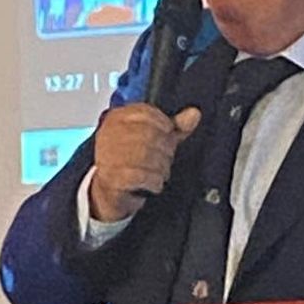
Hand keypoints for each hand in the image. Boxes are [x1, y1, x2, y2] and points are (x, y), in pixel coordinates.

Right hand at [90, 104, 200, 221]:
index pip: (147, 112)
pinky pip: (143, 176)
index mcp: (118, 118)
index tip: (168, 134)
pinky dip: (154, 182)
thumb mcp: (156, 139)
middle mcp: (110, 134)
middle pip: (151, 135)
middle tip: (164, 159)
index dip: (165, 125)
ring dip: (161, 168)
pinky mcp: (112, 177)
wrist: (110, 190)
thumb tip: (194, 114)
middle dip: (166, 150)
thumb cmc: (132, 160)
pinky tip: (153, 183)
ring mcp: (109, 155)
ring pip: (149, 156)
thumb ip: (175, 126)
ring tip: (159, 172)